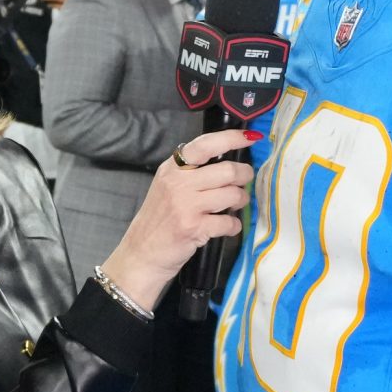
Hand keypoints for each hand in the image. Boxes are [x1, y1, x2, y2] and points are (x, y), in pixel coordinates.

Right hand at [101, 128, 258, 311]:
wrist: (140, 254)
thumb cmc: (158, 221)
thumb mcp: (167, 187)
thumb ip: (191, 173)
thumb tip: (228, 164)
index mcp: (172, 168)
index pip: (205, 144)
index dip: (232, 139)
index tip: (251, 137)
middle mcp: (178, 182)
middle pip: (227, 170)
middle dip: (244, 176)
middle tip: (245, 182)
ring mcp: (185, 205)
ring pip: (232, 194)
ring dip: (241, 201)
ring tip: (235, 206)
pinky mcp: (193, 227)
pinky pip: (228, 222)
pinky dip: (234, 225)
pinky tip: (227, 227)